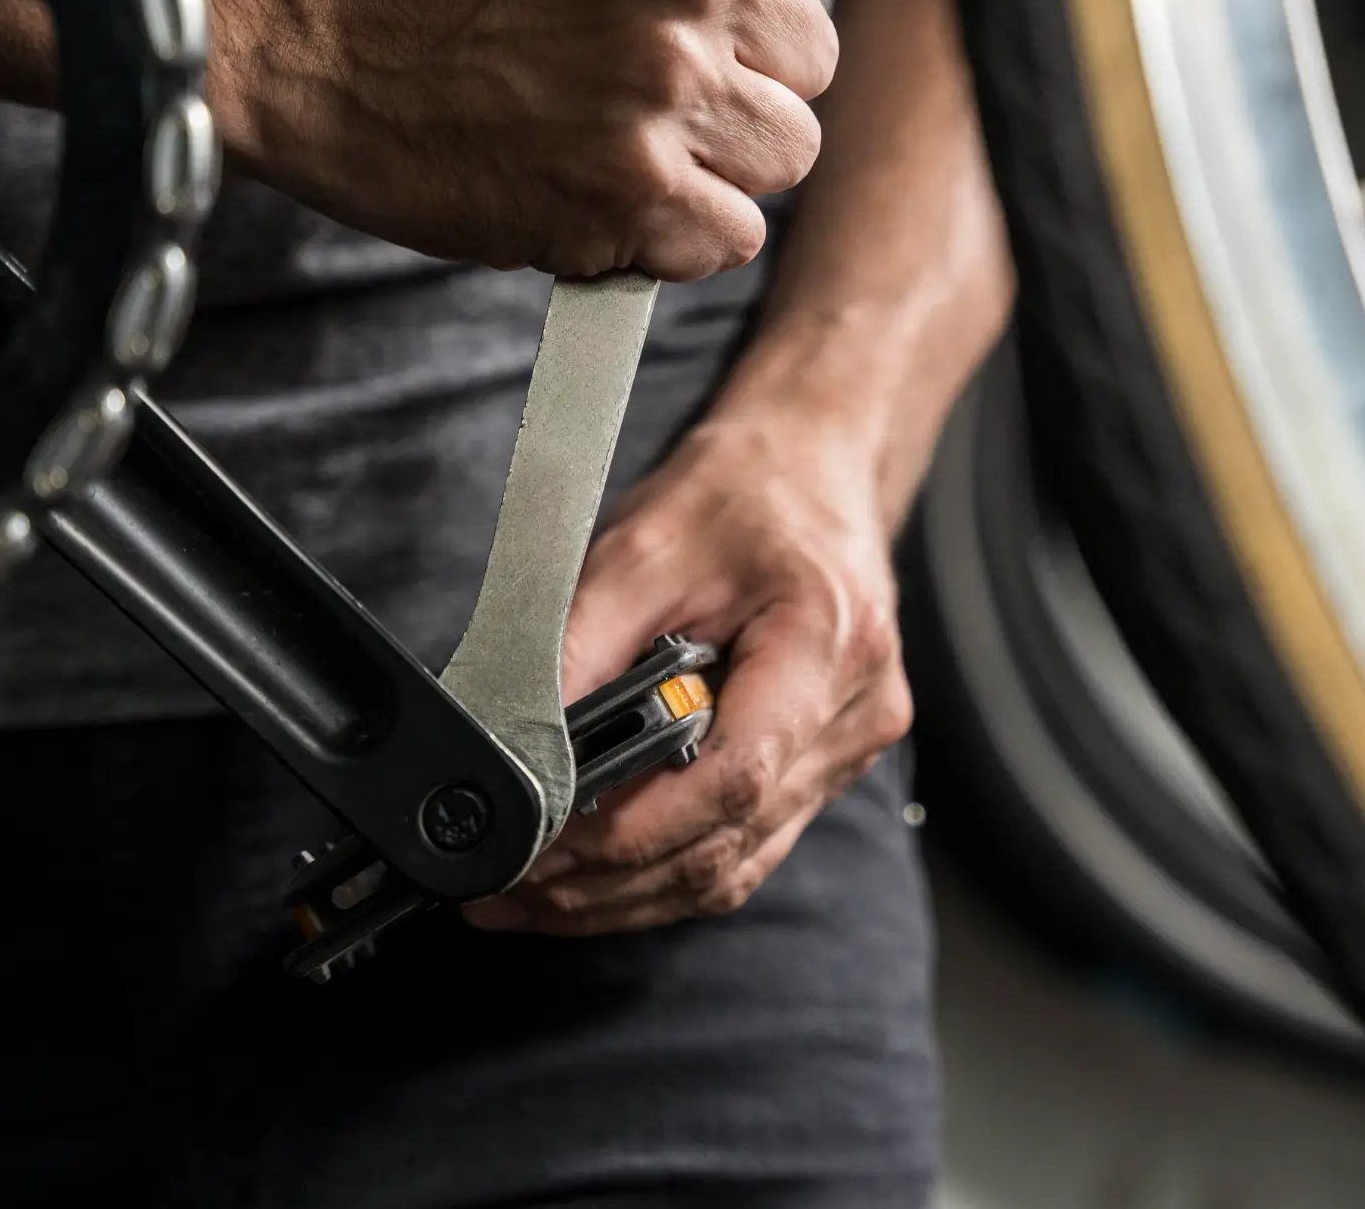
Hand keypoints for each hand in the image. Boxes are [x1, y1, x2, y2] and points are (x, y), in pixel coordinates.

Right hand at [239, 0, 868, 280]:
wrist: (338, 40)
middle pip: (815, 58)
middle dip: (741, 65)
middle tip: (642, 56)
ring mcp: (661, 83)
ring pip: (788, 150)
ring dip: (717, 152)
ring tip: (627, 120)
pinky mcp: (631, 189)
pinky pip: (733, 234)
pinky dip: (676, 229)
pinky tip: (610, 181)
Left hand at [462, 414, 911, 934]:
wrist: (814, 467)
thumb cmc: (742, 493)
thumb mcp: (640, 546)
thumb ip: (576, 647)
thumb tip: (512, 744)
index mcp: (829, 640)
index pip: (733, 779)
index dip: (629, 835)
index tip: (540, 852)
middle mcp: (857, 709)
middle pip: (728, 843)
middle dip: (607, 882)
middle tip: (507, 891)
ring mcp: (852, 747)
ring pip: (735, 867)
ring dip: (628, 895)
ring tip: (532, 897)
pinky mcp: (829, 767)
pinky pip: (746, 847)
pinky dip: (665, 871)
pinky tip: (596, 875)